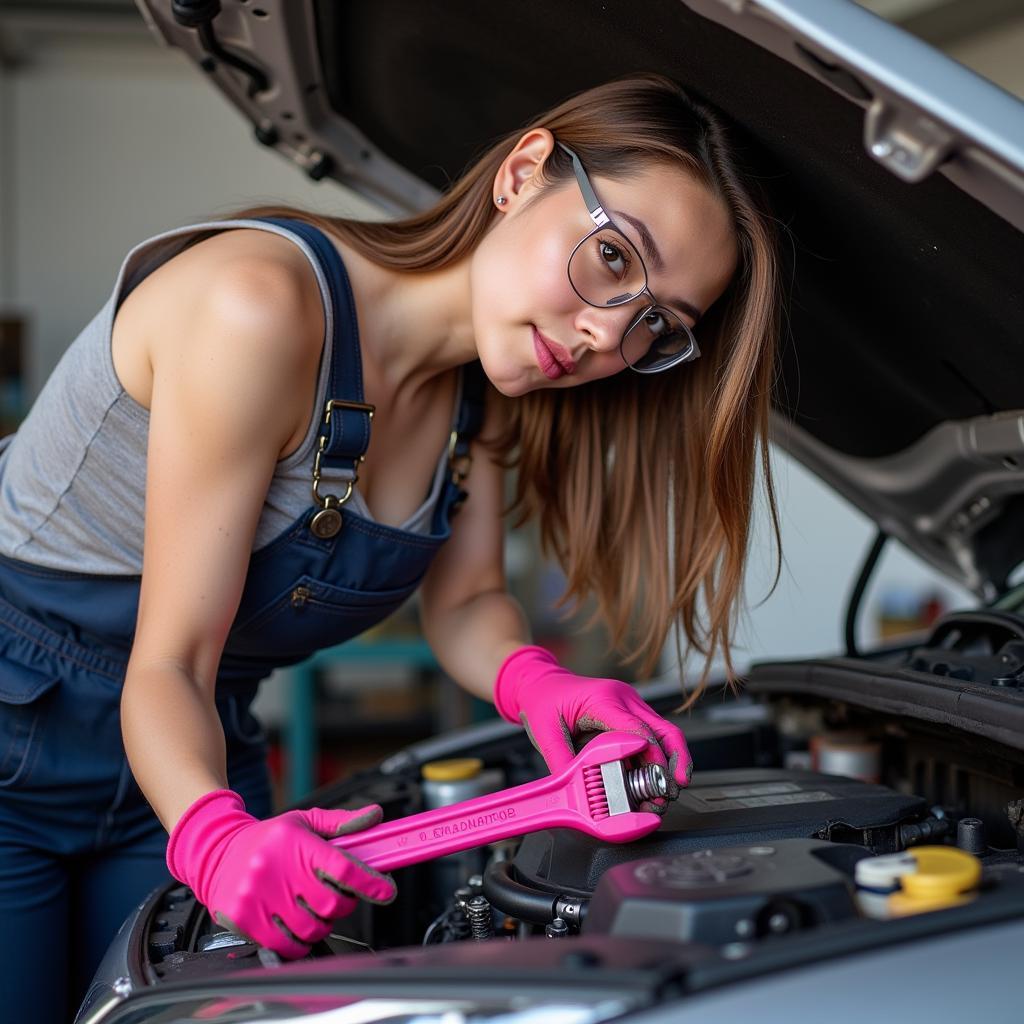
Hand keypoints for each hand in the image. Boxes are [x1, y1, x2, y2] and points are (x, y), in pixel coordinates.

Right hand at [166, 790, 395, 958]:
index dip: (370, 883)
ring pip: (312, 928)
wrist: (216, 852)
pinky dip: (299, 941)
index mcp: (296, 843)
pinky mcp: (245, 920)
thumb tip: (374, 816)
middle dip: (342, 904)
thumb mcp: (304, 821)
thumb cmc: (267, 838)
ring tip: (309, 907)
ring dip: (320, 923)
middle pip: (331, 904)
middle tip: (334, 896)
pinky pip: (287, 945)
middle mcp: (277, 870)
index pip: (343, 868)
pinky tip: (294, 924)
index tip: (386, 890)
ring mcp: (259, 897)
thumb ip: (341, 821)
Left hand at [493, 646, 692, 810]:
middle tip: (673, 789)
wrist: (542, 682)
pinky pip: (652, 736)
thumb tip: (577, 791)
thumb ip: (561, 761)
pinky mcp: (630, 714)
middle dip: (674, 761)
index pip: (637, 728)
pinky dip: (657, 759)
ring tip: (665, 793)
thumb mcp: (544, 732)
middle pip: (663, 729)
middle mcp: (623, 698)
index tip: (659, 780)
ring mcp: (630, 704)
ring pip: (664, 733)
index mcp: (603, 698)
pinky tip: (653, 781)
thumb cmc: (544, 701)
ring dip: (669, 763)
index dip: (652, 755)